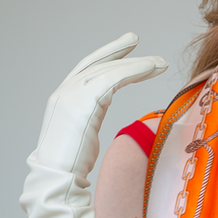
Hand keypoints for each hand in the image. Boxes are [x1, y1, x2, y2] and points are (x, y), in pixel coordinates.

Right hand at [29, 32, 166, 177]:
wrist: (58, 178)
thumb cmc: (73, 165)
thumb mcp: (84, 133)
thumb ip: (94, 113)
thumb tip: (110, 108)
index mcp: (64, 98)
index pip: (86, 69)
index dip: (106, 57)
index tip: (124, 49)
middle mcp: (65, 92)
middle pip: (96, 63)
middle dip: (118, 50)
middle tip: (136, 39)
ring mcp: (71, 95)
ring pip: (109, 70)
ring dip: (136, 63)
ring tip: (159, 61)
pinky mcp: (83, 102)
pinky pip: (113, 79)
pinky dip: (133, 71)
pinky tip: (149, 68)